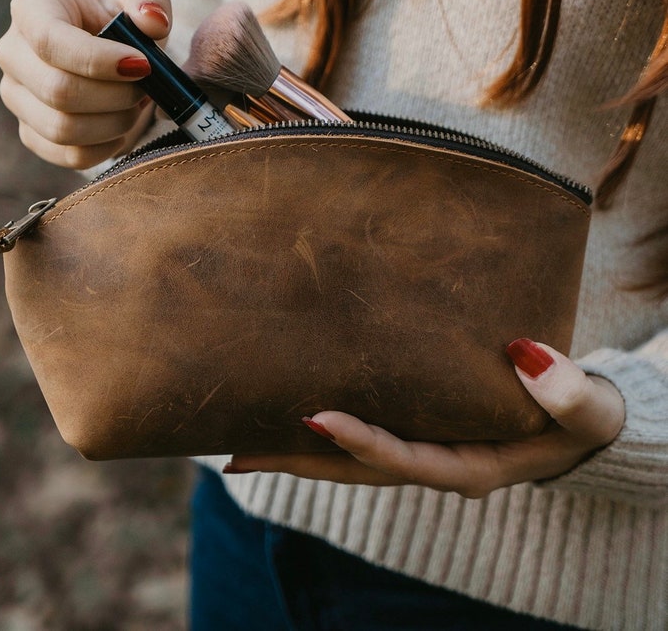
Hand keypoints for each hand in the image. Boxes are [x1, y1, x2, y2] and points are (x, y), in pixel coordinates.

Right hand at [0, 0, 172, 168]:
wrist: (114, 62)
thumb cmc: (123, 25)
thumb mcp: (140, 1)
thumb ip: (150, 0)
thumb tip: (152, 20)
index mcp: (32, 10)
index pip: (50, 41)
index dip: (99, 60)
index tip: (143, 65)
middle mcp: (12, 53)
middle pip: (58, 91)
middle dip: (115, 96)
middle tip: (146, 89)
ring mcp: (16, 97)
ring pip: (62, 129)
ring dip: (115, 122)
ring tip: (136, 105)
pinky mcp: (31, 134)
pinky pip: (70, 155)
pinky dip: (107, 146)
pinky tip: (122, 126)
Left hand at [224, 339, 625, 497]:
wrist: (576, 425)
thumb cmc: (582, 417)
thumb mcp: (587, 409)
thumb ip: (567, 392)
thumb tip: (525, 353)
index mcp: (470, 467)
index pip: (404, 459)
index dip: (360, 442)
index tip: (314, 417)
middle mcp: (435, 463)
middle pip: (355, 468)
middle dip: (297, 460)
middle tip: (234, 453)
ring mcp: (422, 450)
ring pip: (349, 457)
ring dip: (296, 449)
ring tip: (238, 439)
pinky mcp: (418, 430)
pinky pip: (363, 432)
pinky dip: (323, 429)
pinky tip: (287, 411)